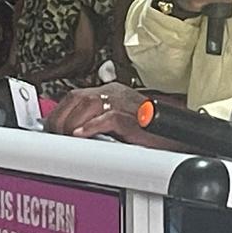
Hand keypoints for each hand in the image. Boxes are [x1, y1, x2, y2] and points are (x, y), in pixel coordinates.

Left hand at [44, 83, 183, 149]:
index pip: (76, 95)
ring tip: (64, 138)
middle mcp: (118, 94)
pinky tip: (82, 135)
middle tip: (53, 136)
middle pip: (78, 97)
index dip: (59, 112)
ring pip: (89, 103)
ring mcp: (128, 104)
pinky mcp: (137, 118)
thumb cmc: (153, 136)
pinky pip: (110, 117)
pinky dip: (92, 126)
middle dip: (60, 117)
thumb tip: (72, 136)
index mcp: (113, 93)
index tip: (49, 128)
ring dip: (71, 122)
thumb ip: (99, 125)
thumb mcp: (120, 127)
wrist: (182, 139)